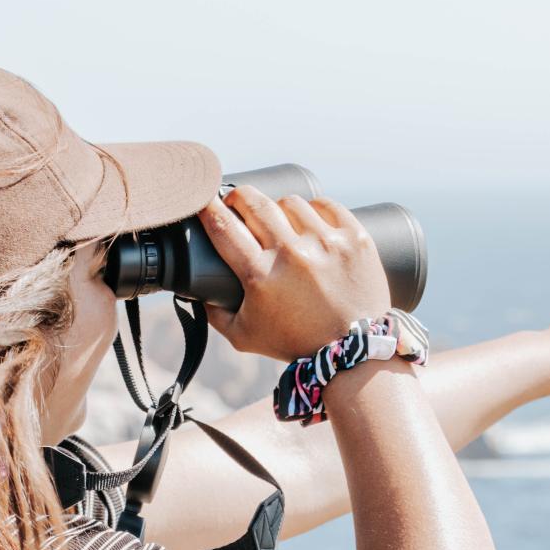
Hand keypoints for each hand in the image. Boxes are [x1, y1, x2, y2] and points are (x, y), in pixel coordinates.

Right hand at [195, 185, 393, 361]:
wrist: (353, 352)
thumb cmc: (296, 344)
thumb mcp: (244, 336)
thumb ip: (215, 314)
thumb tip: (195, 290)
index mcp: (260, 275)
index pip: (222, 226)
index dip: (207, 207)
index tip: (204, 201)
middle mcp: (292, 253)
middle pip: (253, 201)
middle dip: (239, 197)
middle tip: (237, 202)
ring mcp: (326, 243)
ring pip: (290, 201)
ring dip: (279, 208)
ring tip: (280, 223)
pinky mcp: (354, 238)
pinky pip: (326, 205)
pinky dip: (313, 210)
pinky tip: (309, 222)